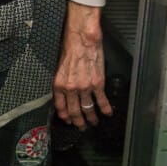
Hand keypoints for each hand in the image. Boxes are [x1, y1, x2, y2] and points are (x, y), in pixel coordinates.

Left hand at [53, 0, 111, 129]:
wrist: (82, 39)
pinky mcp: (98, 84)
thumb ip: (62, 80)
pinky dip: (105, 108)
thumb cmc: (69, 48)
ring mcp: (85, 88)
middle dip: (78, 121)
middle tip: (81, 127)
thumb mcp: (58, 66)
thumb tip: (64, 91)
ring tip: (94, 123)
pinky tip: (108, 113)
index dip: (65, 115)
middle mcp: (71, 88)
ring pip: (88, 109)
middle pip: (74, 111)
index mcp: (59, 83)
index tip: (68, 120)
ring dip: (91, 118)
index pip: (60, 106)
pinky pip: (102, 100)